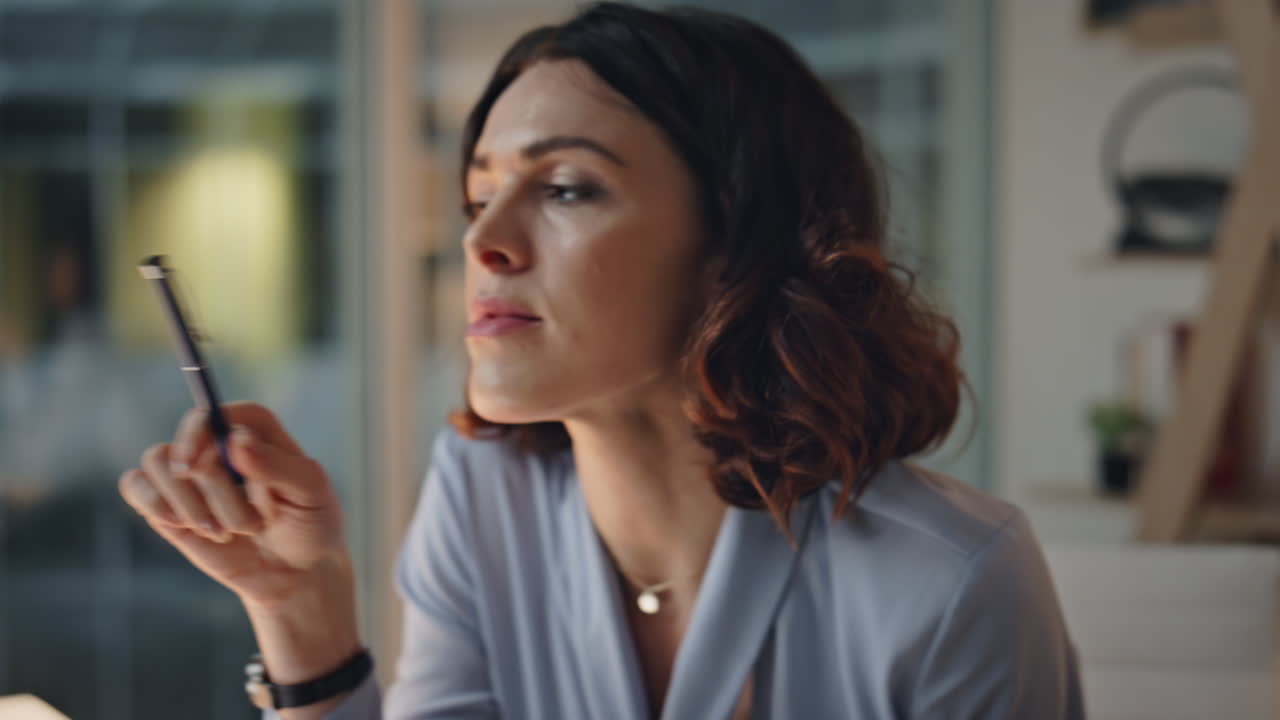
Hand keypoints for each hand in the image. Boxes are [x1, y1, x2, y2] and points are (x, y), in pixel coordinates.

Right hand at [119, 402, 346, 610]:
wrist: (294, 570)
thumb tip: (235, 442)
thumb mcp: (310, 492)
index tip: (198, 464)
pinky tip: (187, 527)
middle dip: (215, 495)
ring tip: (225, 532)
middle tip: (250, 525)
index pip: (212, 414)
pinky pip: (134, 484)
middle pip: (184, 448)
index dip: (199, 434)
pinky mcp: (166, 500)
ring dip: (191, 507)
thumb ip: (276, 465)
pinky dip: (156, 506)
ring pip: (157, 464)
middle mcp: (216, 442)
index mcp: (254, 428)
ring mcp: (188, 471)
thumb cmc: (309, 522)